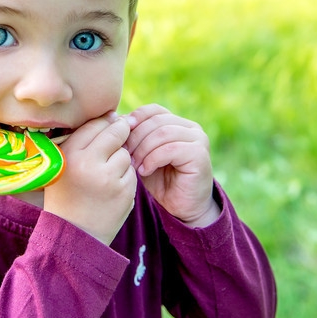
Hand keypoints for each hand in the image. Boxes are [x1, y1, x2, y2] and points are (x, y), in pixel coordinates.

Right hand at [43, 113, 136, 244]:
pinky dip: (125, 177)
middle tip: (116, 141)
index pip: (96, 124)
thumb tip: (116, 116)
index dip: (106, 122)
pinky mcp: (124, 192)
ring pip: (126, 153)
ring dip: (121, 159)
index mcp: (69, 153)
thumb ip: (84, 141)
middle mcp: (88, 163)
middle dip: (119, 134)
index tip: (109, 125)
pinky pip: (131, 172)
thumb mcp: (64, 164)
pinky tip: (112, 189)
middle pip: (116, 133)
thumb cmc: (67, 193)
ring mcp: (108, 178)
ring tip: (106, 174)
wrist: (74, 234)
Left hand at [125, 104, 219, 227]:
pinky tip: (145, 171)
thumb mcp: (144, 155)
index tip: (119, 134)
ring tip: (133, 165)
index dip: (135, 119)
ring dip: (143, 149)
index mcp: (178, 123)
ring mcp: (198, 139)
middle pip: (156, 121)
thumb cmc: (161, 181)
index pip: (154, 110)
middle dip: (135, 137)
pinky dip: (153, 159)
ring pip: (162, 134)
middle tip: (123, 154)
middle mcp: (191, 127)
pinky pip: (170, 149)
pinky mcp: (199, 154)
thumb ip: (136, 138)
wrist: (182, 207)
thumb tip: (117, 119)